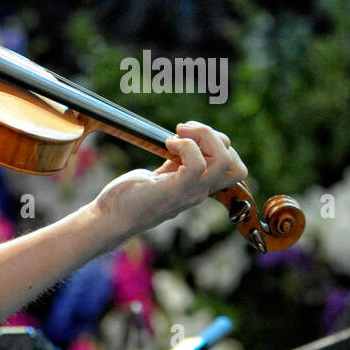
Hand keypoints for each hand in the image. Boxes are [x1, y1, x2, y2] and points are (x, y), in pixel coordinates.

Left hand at [93, 121, 248, 238]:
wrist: (112, 217)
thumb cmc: (132, 195)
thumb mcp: (162, 175)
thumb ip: (177, 163)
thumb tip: (183, 140)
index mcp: (200, 186)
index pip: (236, 169)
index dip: (220, 144)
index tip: (190, 135)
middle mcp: (201, 192)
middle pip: (237, 165)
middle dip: (215, 137)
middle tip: (184, 132)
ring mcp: (190, 193)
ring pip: (224, 161)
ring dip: (203, 137)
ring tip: (177, 136)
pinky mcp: (174, 191)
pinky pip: (197, 164)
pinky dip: (185, 145)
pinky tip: (167, 145)